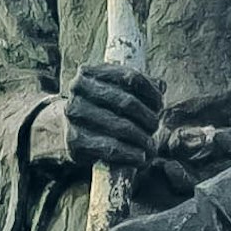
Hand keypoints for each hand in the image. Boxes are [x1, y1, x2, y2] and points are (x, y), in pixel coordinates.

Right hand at [61, 59, 161, 173]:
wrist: (69, 130)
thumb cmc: (101, 107)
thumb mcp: (116, 90)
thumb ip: (140, 85)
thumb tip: (161, 86)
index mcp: (90, 72)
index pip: (132, 77)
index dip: (152, 92)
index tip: (160, 105)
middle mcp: (78, 90)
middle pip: (127, 102)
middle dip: (148, 117)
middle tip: (155, 127)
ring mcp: (74, 115)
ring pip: (121, 126)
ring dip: (143, 138)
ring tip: (151, 146)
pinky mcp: (75, 141)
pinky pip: (110, 148)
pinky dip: (130, 154)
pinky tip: (141, 157)